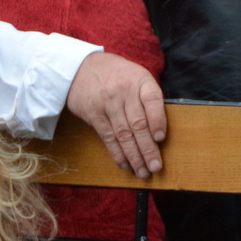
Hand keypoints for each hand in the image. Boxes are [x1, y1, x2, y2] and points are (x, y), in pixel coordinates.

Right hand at [64, 51, 166, 177]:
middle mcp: (124, 92)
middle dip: (148, 149)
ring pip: (123, 135)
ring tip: (143, 172)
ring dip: (134, 156)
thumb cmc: (116, 75)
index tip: (160, 139)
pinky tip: (126, 164)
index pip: (152, 100)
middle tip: (156, 167)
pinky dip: (117, 153)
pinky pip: (108, 138)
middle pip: (138, 124)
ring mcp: (107, 104)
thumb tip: (159, 130)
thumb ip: (148, 98)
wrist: (80, 68)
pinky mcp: (94, 115)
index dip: (158, 120)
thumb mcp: (136, 76)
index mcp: (140, 80)